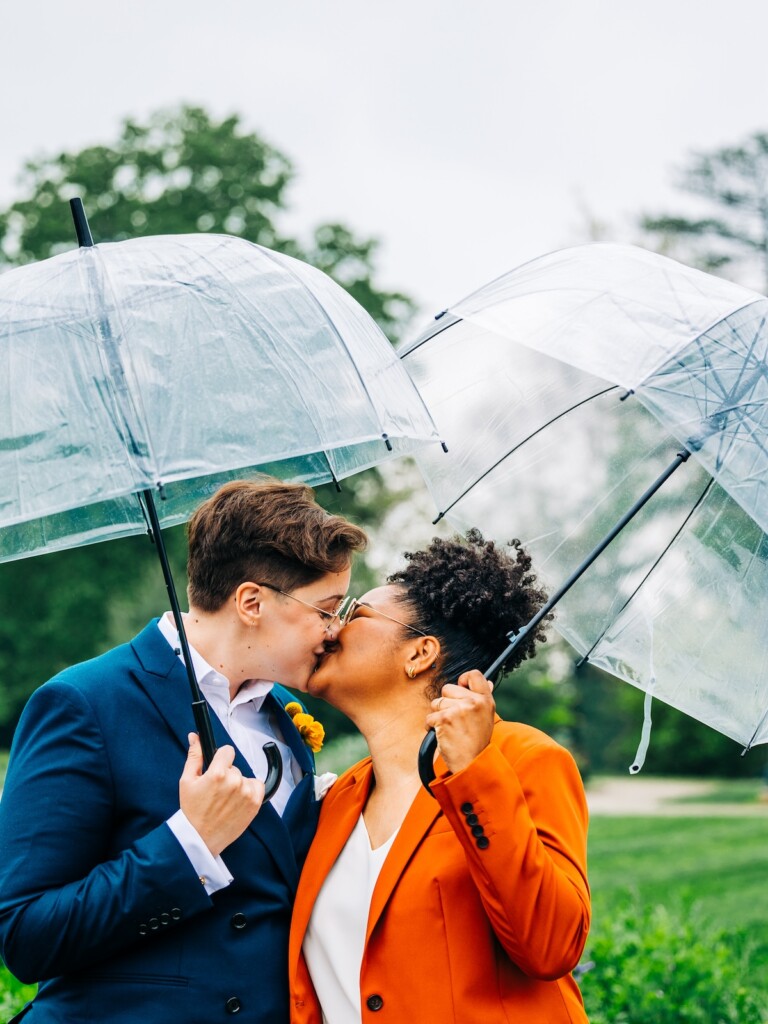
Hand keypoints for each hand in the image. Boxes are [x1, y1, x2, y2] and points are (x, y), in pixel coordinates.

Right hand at [179, 733, 264, 855]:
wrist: (200, 838)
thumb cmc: (192, 810)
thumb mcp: (187, 781)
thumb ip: (194, 756)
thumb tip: (195, 736)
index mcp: (217, 773)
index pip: (227, 751)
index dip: (221, 758)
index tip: (217, 767)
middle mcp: (234, 781)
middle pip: (234, 767)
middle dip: (226, 774)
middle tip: (215, 791)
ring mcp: (246, 793)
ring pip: (244, 777)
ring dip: (237, 784)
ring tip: (225, 799)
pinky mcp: (255, 804)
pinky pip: (257, 786)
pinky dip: (249, 791)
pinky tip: (237, 801)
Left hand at [425, 670, 494, 773]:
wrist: (472, 764)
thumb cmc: (477, 742)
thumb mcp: (487, 718)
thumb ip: (483, 698)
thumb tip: (487, 681)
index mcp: (485, 700)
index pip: (474, 675)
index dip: (463, 679)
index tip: (460, 688)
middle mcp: (473, 702)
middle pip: (448, 688)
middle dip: (446, 702)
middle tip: (455, 719)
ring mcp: (458, 710)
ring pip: (436, 702)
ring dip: (438, 715)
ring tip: (450, 728)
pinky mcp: (444, 719)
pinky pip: (430, 717)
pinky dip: (431, 726)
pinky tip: (442, 735)